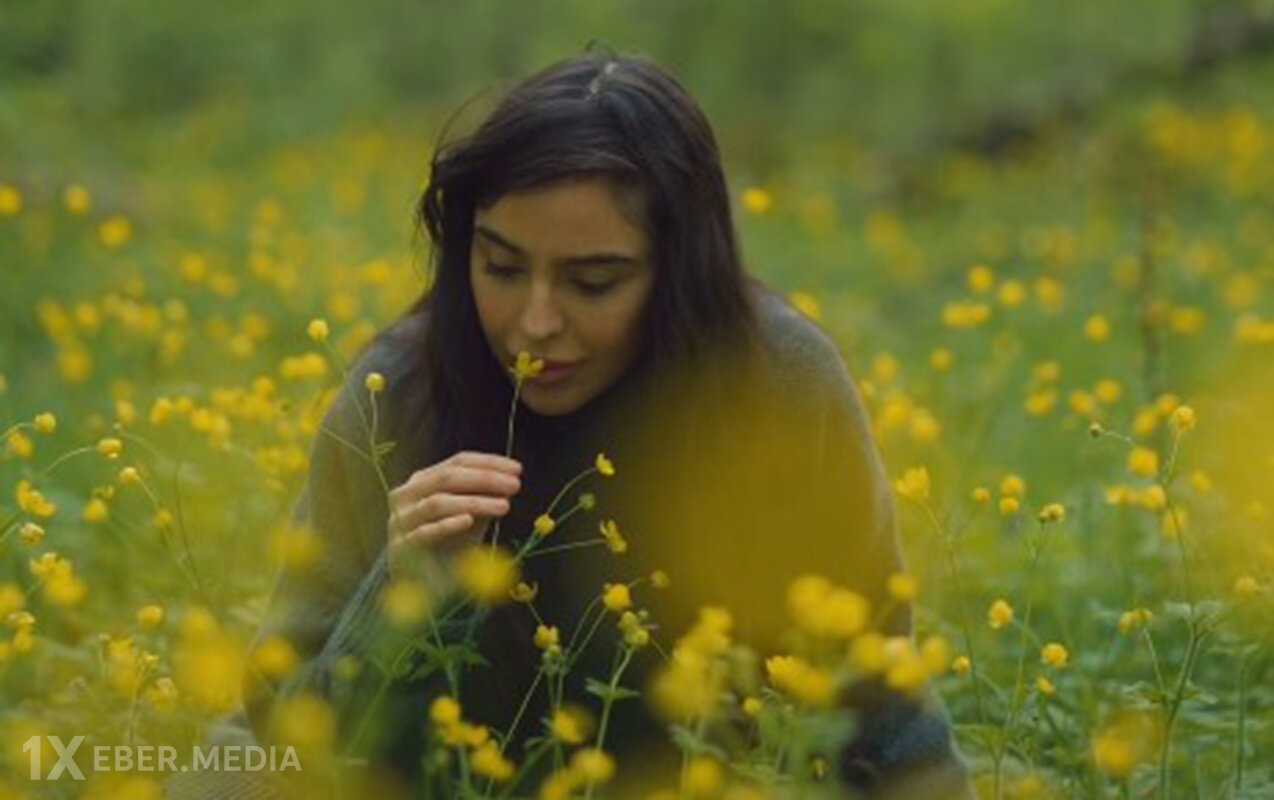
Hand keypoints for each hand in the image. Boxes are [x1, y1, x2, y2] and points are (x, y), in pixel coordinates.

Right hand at [386, 451, 521, 582]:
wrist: (427, 584)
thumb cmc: (452, 545)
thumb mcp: (473, 515)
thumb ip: (486, 495)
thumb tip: (511, 477)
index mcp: (424, 480)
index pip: (458, 462)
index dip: (488, 463)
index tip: (517, 470)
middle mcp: (407, 494)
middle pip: (447, 477)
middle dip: (485, 478)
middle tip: (515, 485)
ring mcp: (400, 520)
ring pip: (437, 502)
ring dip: (475, 502)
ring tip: (504, 506)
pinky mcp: (399, 547)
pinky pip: (424, 532)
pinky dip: (447, 525)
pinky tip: (468, 521)